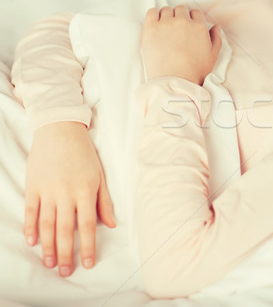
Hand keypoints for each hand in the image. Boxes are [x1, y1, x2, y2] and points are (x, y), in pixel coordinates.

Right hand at [24, 121, 115, 276]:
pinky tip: (32, 242)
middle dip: (66, 253)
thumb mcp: (100, 175)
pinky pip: (31, 211)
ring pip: (47, 224)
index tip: (88, 263)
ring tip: (49, 263)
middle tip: (65, 272)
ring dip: (48, 246)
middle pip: (66, 229)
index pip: (89, 225)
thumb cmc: (84, 153)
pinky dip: (30, 227)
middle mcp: (66, 193)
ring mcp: (48, 190)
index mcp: (86, 191)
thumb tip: (112, 224)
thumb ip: (104, 201)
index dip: (89, 246)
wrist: (59, 130)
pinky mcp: (33, 186)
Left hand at [141, 5, 221, 84]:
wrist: (175, 80)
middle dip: (179, 16)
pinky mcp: (151, 28)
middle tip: (176, 28)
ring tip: (165, 28)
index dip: (192, 18)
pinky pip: (151, 12)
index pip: (195, 12)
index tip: (188, 24)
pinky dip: (153, 15)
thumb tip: (215, 28)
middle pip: (181, 9)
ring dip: (166, 16)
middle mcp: (183, 21)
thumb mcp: (213, 56)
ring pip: (166, 10)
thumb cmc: (193, 72)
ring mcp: (166, 23)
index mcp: (199, 27)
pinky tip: (155, 24)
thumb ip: (216, 39)